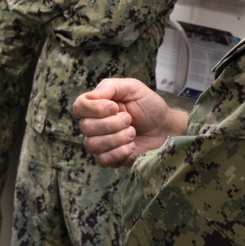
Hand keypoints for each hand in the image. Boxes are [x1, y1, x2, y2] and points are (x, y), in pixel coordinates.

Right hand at [72, 78, 188, 166]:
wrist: (165, 128)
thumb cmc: (149, 106)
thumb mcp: (133, 88)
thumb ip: (111, 86)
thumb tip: (91, 95)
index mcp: (97, 105)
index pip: (79, 106)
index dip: (94, 108)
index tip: (114, 107)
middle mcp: (94, 124)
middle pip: (85, 127)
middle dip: (111, 124)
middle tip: (129, 120)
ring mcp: (100, 142)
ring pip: (92, 144)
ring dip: (116, 138)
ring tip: (132, 133)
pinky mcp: (109, 158)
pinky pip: (102, 159)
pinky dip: (119, 152)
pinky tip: (131, 146)